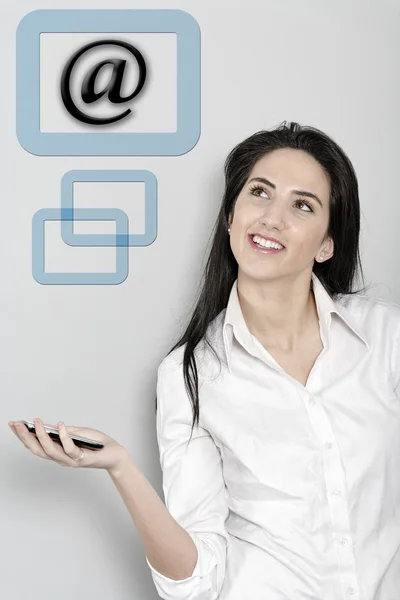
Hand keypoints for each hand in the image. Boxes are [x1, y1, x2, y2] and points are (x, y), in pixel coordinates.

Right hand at [8, 419, 129, 472]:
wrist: (114, 453)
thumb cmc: (96, 443)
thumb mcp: (77, 433)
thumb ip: (63, 431)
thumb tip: (47, 425)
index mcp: (58, 453)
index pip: (36, 446)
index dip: (23, 437)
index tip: (13, 424)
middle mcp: (61, 459)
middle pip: (38, 450)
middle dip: (25, 437)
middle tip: (16, 424)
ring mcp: (71, 460)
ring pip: (50, 451)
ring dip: (41, 436)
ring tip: (36, 422)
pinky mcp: (82, 459)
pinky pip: (70, 449)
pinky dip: (64, 436)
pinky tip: (60, 425)